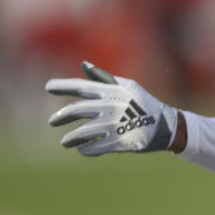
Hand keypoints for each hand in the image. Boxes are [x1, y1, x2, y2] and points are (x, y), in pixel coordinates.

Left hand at [46, 62, 177, 154]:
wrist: (167, 126)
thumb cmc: (143, 104)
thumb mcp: (127, 86)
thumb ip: (103, 78)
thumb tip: (83, 64)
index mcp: (112, 91)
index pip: (82, 86)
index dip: (63, 86)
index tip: (48, 87)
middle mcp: (111, 106)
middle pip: (77, 110)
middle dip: (61, 116)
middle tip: (52, 121)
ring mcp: (115, 124)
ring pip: (82, 132)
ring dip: (70, 139)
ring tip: (65, 142)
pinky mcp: (120, 141)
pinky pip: (95, 147)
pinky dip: (86, 149)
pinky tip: (83, 150)